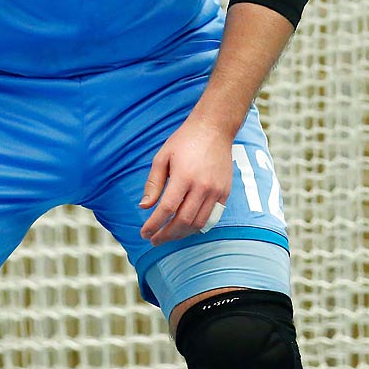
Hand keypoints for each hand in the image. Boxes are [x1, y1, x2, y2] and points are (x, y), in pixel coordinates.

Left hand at [139, 118, 233, 244]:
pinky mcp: (225, 193)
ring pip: (198, 223)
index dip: (154, 224)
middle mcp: (202, 186)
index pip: (167, 209)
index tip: (144, 233)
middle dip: (166, 235)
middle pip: (183, 221)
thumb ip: (153, 183)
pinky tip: (185, 227)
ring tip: (168, 235)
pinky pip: (211, 217)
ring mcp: (216, 191)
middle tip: (154, 239)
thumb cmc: (185, 141)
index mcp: (184, 176)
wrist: (214, 129)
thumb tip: (145, 207)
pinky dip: (197, 226)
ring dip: (181, 234)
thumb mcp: (162, 157)